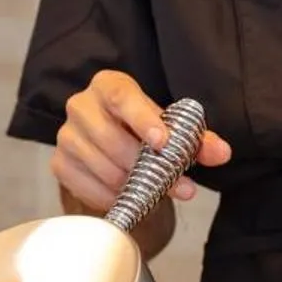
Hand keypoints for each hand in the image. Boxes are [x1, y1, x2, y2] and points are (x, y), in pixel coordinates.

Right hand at [53, 70, 231, 214]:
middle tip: (172, 182)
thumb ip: (197, 140)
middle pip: (109, 136)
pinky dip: (110, 196)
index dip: (142, 118)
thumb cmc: (142, 131)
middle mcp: (81, 105)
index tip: (162, 142)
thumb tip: (221, 153)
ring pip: (99, 164)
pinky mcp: (60, 163)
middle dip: (144, 165)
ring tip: (151, 190)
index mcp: (110, 86)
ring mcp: (67, 135)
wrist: (113, 145)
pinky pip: (85, 185)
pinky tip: (127, 194)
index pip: (122, 96)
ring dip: (130, 183)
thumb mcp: (172, 130)